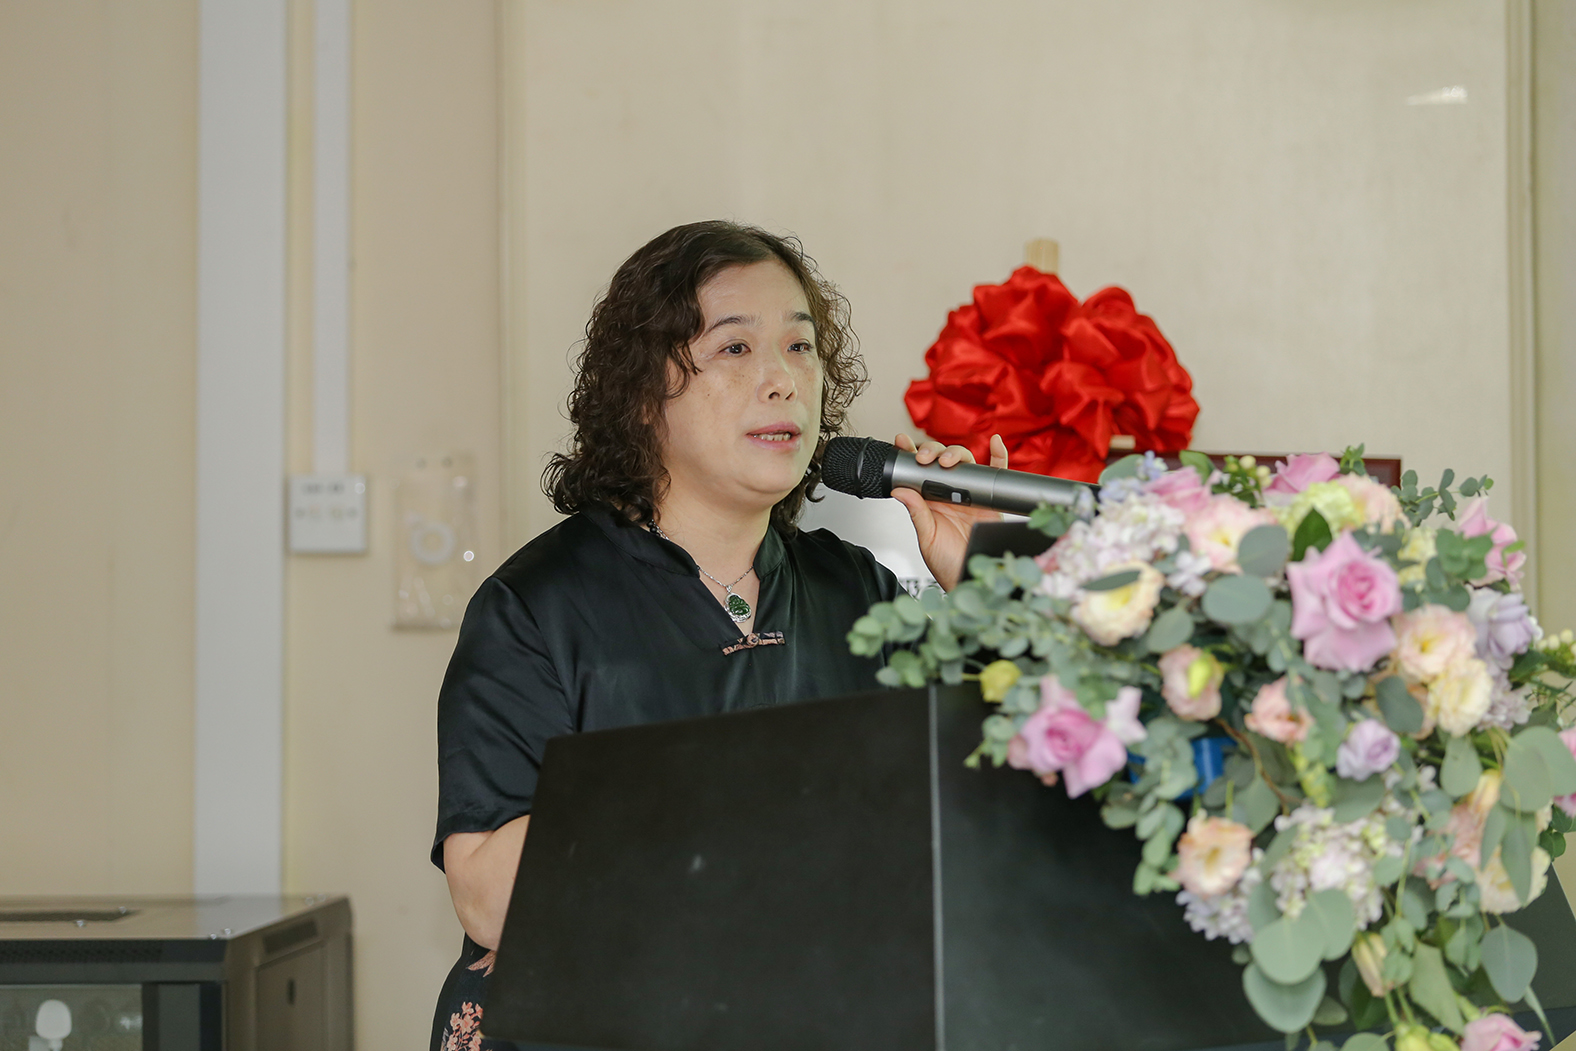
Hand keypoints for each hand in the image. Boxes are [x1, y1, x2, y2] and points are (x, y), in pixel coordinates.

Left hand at [891, 433, 1008, 590]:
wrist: (971, 577)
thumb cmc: (947, 562)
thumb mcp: (927, 537)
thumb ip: (916, 512)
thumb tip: (900, 490)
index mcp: (929, 500)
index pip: (918, 471)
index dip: (910, 454)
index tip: (901, 443)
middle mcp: (949, 493)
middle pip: (942, 460)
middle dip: (932, 452)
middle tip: (924, 458)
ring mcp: (970, 494)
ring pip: (966, 462)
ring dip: (956, 453)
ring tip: (947, 460)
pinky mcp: (990, 498)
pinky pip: (997, 472)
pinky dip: (998, 455)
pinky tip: (995, 442)